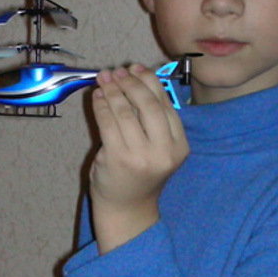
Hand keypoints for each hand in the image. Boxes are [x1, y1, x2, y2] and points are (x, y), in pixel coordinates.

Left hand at [90, 63, 188, 252]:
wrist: (127, 208)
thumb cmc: (141, 174)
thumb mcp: (157, 149)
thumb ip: (152, 120)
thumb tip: (134, 79)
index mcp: (179, 146)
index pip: (166, 104)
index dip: (150, 81)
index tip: (136, 68)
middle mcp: (164, 151)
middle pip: (148, 105)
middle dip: (131, 83)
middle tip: (118, 71)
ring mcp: (140, 155)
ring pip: (125, 112)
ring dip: (113, 90)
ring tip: (104, 78)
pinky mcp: (117, 158)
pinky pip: (108, 123)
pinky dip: (101, 105)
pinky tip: (98, 96)